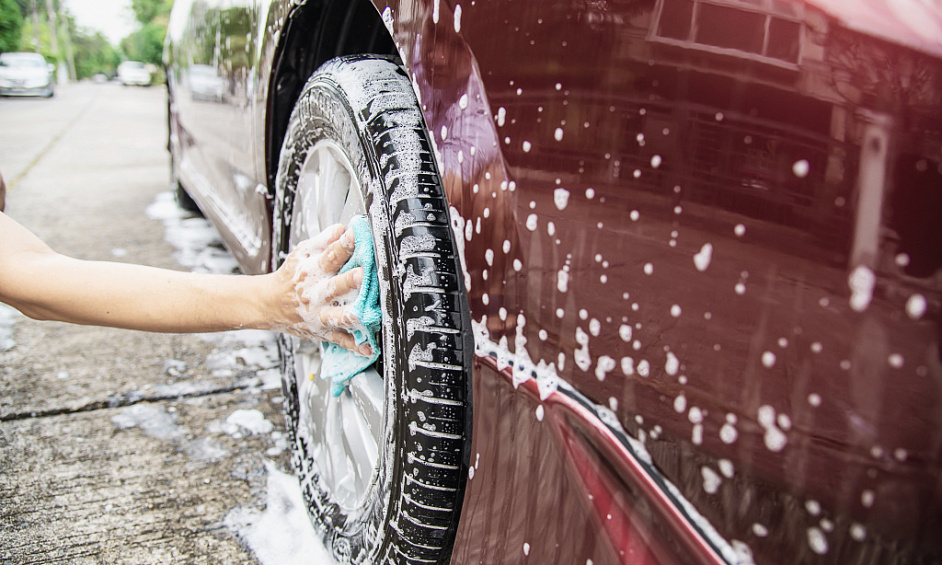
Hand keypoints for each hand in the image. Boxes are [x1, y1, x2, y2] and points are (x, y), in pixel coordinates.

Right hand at [270, 224, 369, 353]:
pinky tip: (368, 348)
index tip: (355, 235)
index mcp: (313, 271)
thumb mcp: (302, 253)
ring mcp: (320, 314)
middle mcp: (316, 293)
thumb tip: (342, 228)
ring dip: (352, 314)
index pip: (330, 256)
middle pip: (335, 286)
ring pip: (337, 316)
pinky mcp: (323, 330)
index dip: (343, 245)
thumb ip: (323, 241)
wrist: (269, 304)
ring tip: (366, 314)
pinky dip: (354, 346)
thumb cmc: (291, 277)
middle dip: (349, 281)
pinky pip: (340, 340)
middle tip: (363, 274)